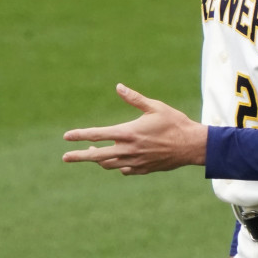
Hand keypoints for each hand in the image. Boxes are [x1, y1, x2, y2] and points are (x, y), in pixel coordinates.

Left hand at [62, 84, 207, 173]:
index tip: (66, 137)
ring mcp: (135, 162)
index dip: (79, 135)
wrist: (193, 146)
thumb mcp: (154, 107)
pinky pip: (124, 170)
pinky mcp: (143, 169)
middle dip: (79, 156)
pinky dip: (117, 165)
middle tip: (65, 157)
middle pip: (97, 155)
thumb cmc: (174, 122)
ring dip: (98, 160)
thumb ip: (134, 98)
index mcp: (128, 133)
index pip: (97, 134)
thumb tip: (118, 87)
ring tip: (90, 153)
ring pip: (109, 164)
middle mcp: (129, 150)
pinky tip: (116, 160)